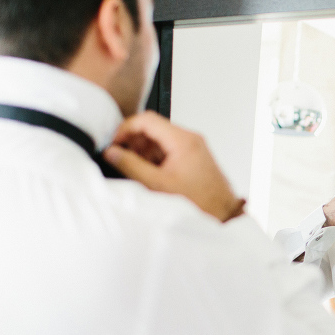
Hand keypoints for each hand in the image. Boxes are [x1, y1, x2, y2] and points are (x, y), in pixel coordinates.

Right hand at [104, 111, 244, 221]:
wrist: (222, 215)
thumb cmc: (199, 202)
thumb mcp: (156, 184)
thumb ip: (131, 165)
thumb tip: (112, 153)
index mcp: (183, 140)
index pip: (147, 119)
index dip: (125, 128)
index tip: (114, 142)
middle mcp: (190, 139)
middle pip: (153, 128)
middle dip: (133, 141)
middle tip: (120, 156)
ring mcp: (193, 147)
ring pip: (159, 139)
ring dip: (143, 151)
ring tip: (133, 169)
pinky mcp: (193, 157)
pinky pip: (168, 149)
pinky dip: (154, 158)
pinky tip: (148, 174)